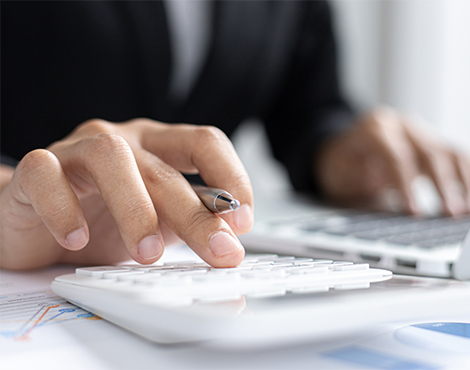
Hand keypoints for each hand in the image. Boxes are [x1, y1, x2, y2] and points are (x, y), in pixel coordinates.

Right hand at [0, 119, 252, 269]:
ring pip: (109, 157)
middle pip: (164, 167)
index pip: (205, 142)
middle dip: (196, 214)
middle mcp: (122, 140)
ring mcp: (77, 149)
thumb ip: (188, 223)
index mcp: (158, 146)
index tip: (244, 221)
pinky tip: (77, 239)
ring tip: (148, 253)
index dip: (232, 176)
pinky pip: (46, 175)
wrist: (34, 221)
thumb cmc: (101, 218)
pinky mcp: (38, 168)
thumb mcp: (156, 221)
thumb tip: (230, 244)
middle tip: (218, 251)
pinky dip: (64, 208)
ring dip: (135, 208)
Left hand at [315, 107, 469, 215]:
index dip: (408, 185)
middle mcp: (403, 126)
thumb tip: (385, 188)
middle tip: (452, 214)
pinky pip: (460, 157)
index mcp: (376, 129)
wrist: (342, 148)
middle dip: (445, 185)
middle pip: (431, 152)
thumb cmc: (341, 165)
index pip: (398, 156)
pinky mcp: (434, 144)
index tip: (415, 213)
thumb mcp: (339, 173)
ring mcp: (421, 133)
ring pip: (452, 152)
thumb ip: (359, 179)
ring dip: (466, 182)